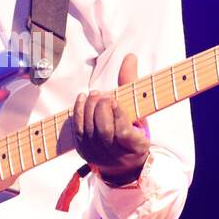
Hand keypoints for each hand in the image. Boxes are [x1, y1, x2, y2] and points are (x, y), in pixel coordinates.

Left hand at [73, 52, 150, 185]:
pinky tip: (82, 98)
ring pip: (90, 131)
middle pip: (104, 131)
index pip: (124, 133)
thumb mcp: (140, 111)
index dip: (118, 116)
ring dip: (90, 109)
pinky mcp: (84, 151)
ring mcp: (98, 155)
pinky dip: (78, 113)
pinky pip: (78, 131)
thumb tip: (129, 57)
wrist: (123, 162)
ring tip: (95, 94)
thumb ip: (132, 85)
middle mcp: (117, 155)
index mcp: (136, 146)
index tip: (114, 100)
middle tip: (103, 95)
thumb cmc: (134, 129)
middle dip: (101, 110)